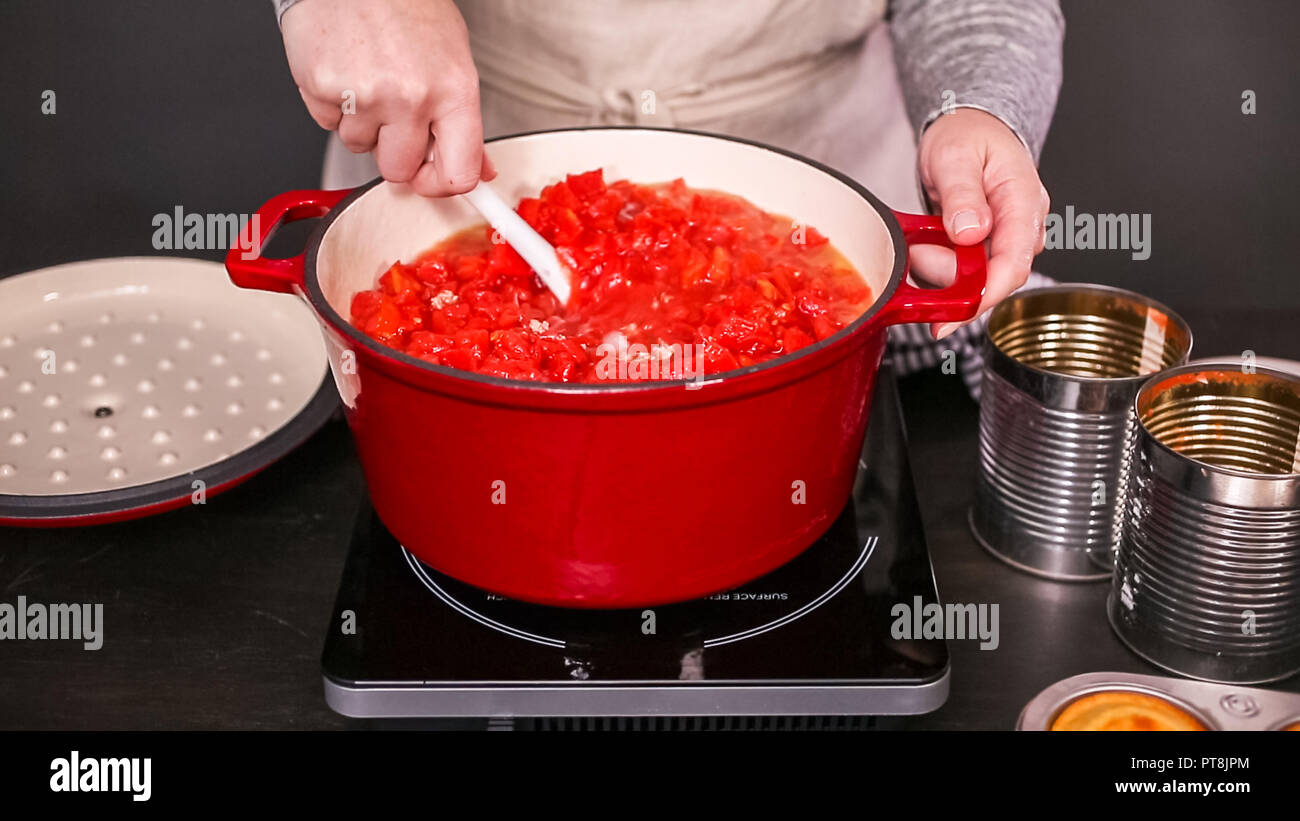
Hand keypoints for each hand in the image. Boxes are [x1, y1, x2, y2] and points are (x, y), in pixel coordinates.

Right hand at [281, 0, 493, 195]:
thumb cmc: (406, 6)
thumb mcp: (452, 59)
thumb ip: (463, 122)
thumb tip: (479, 170)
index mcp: (454, 91)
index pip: (458, 174)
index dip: (440, 185)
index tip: (432, 181)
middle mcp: (412, 97)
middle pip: (399, 171)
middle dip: (394, 152)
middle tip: (393, 116)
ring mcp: (366, 95)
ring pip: (359, 147)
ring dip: (362, 123)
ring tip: (369, 78)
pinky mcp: (324, 87)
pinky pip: (328, 123)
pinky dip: (334, 104)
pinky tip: (346, 70)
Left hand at [914, 108, 1049, 337]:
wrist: (968, 129)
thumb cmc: (967, 135)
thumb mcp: (955, 155)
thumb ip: (962, 194)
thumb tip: (971, 232)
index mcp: (1023, 201)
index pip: (1014, 263)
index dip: (985, 294)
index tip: (952, 314)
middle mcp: (1022, 226)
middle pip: (993, 278)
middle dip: (950, 278)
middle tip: (917, 251)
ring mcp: (1006, 238)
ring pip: (975, 278)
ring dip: (941, 270)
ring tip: (919, 241)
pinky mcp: (988, 247)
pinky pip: (965, 271)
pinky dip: (941, 267)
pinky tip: (925, 248)